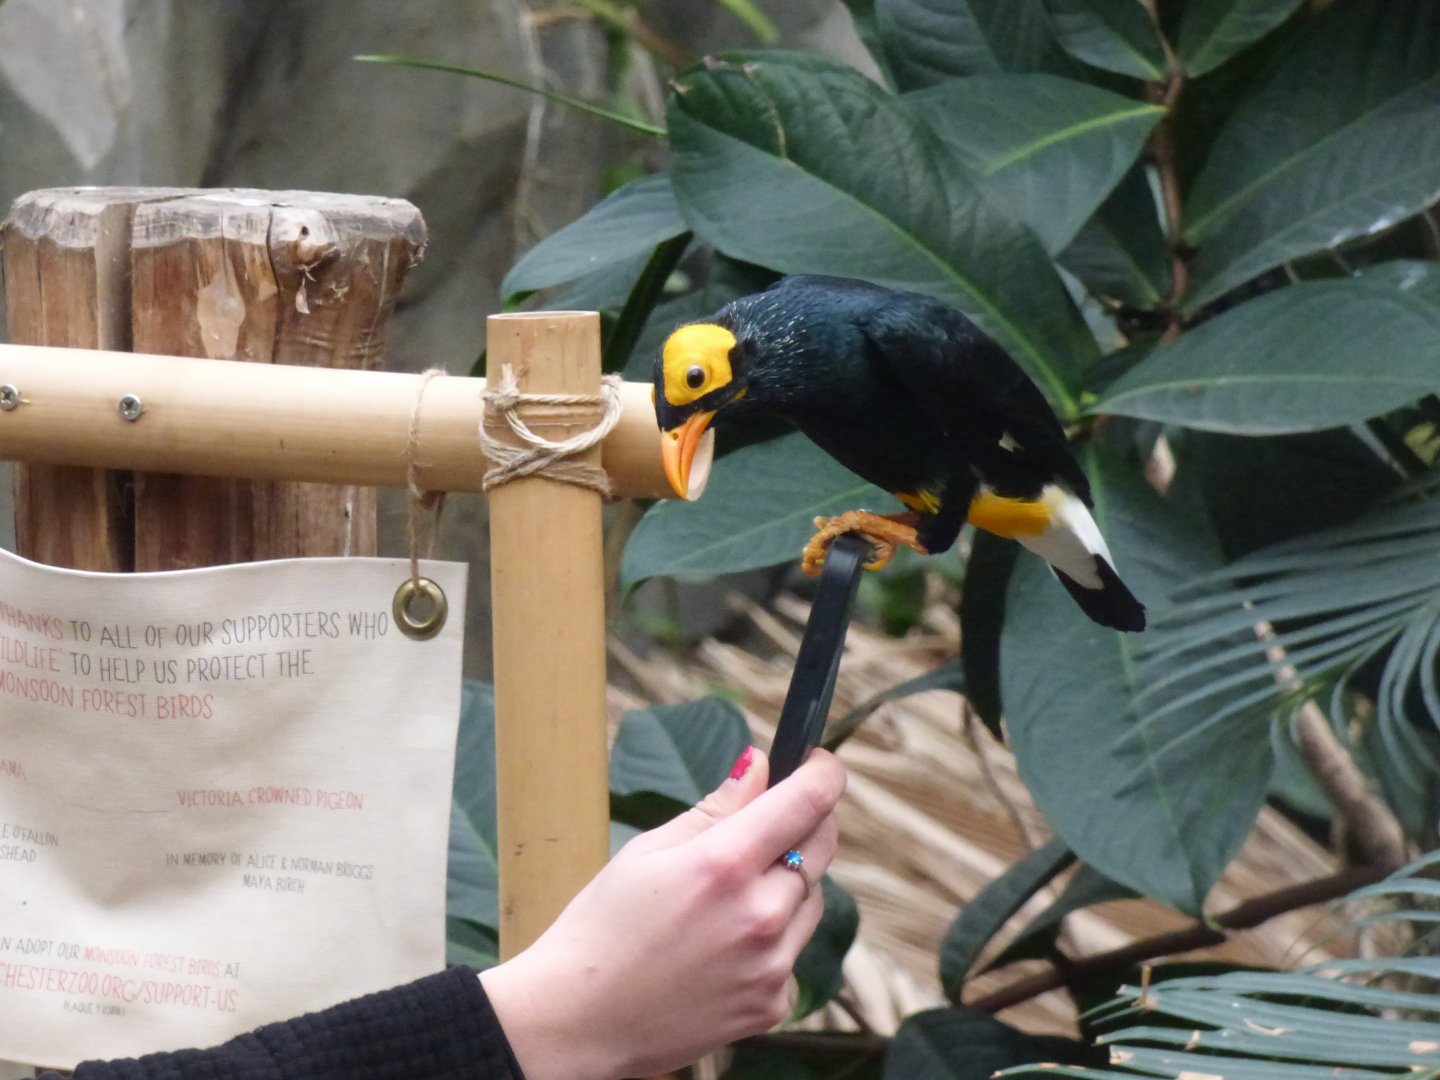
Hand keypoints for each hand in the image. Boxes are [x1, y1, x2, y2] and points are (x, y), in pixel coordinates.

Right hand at [480, 746, 845, 1079]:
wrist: (579, 1023)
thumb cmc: (602, 927)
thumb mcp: (648, 851)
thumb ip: (716, 807)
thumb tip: (759, 763)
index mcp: (725, 864)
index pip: (809, 800)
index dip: (822, 773)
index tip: (815, 764)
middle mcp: (761, 914)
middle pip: (821, 845)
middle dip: (805, 821)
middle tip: (766, 824)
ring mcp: (772, 965)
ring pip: (811, 899)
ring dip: (789, 884)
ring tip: (727, 898)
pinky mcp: (772, 1005)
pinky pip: (793, 953)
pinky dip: (773, 940)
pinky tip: (722, 949)